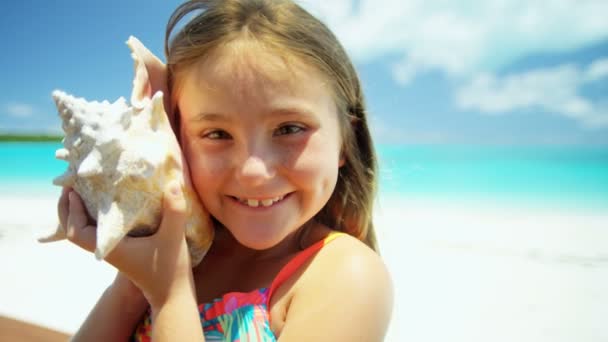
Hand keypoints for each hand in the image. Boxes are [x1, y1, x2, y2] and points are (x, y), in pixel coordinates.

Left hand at [58, 182, 194, 307]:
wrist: (173, 295)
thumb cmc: (170, 269)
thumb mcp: (173, 238)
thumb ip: (174, 211)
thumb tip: (172, 183)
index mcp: (111, 249)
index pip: (77, 232)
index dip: (72, 211)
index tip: (73, 190)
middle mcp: (107, 251)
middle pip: (74, 231)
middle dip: (68, 209)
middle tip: (70, 186)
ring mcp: (114, 251)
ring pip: (86, 232)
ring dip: (81, 212)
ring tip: (85, 191)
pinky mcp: (123, 250)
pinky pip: (100, 232)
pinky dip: (96, 217)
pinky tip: (109, 204)